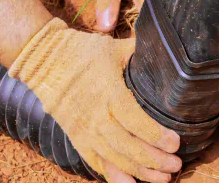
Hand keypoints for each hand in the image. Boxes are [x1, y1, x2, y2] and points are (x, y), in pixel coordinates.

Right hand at [9, 18, 181, 182]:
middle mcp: (96, 116)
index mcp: (109, 93)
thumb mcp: (113, 48)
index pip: (136, 121)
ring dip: (139, 172)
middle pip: (128, 147)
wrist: (42, 60)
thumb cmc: (80, 51)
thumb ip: (139, 54)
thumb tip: (165, 50)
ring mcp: (84, 129)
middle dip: (154, 160)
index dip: (156, 136)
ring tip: (162, 178)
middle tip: (175, 165)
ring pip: (114, 159)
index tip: (175, 144)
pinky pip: (95, 162)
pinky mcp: (76, 137)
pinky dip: (113, 175)